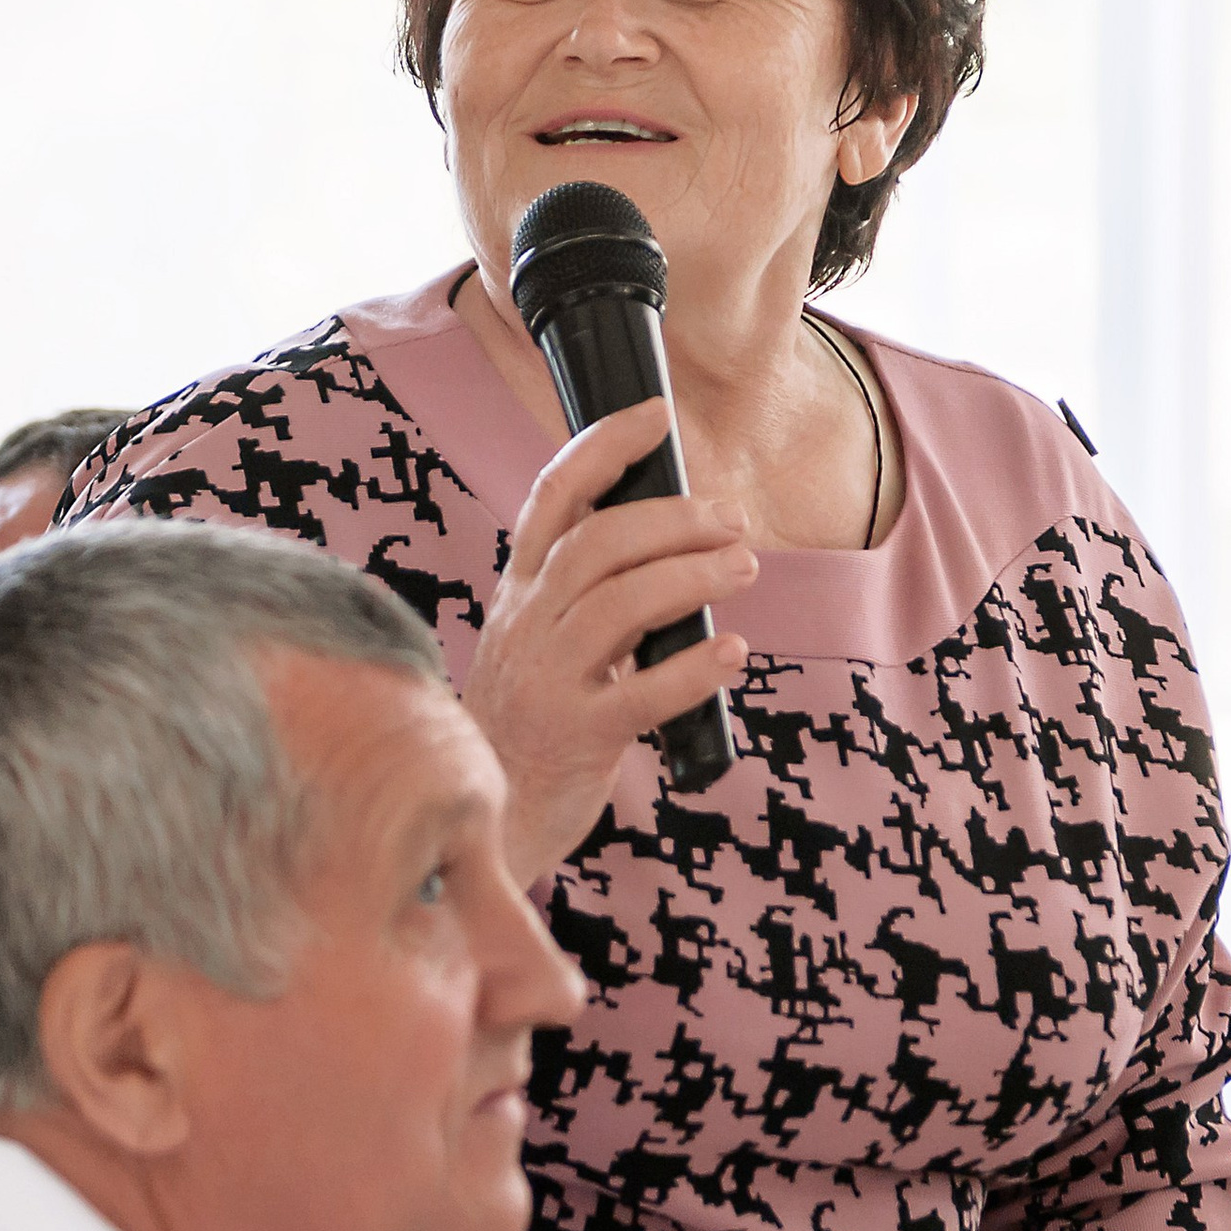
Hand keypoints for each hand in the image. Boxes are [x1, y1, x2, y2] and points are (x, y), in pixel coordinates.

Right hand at [461, 399, 754, 880]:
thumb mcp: (539, 641)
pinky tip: (733, 652)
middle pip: (597, 544)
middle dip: (672, 519)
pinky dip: (694, 669)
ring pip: (620, 606)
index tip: (656, 416)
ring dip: (691, 577)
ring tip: (741, 568)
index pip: (554, 498)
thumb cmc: (530, 721)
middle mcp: (528, 626)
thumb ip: (586, 593)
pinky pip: (641, 694)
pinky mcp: (579, 737)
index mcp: (520, 593)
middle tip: (731, 520)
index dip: (603, 447)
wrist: (489, 814)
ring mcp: (550, 681)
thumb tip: (670, 541)